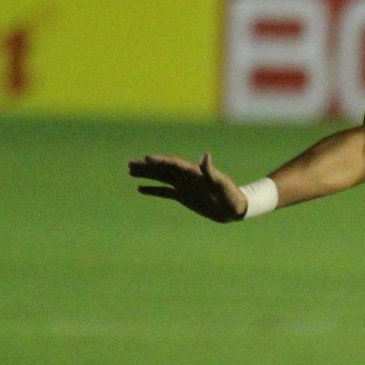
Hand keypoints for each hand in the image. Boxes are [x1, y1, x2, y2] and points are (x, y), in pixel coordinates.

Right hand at [128, 152, 246, 221]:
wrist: (234, 208)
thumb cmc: (230, 194)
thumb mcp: (221, 183)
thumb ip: (211, 171)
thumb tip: (205, 156)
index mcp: (194, 172)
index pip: (174, 164)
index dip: (161, 161)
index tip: (146, 158)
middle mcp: (186, 177)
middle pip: (163, 169)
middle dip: (147, 166)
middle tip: (130, 163)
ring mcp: (183, 186)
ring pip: (161, 178)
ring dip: (147, 175)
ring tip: (130, 171)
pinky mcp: (183, 196)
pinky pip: (165, 192)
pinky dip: (153, 190)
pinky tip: (140, 188)